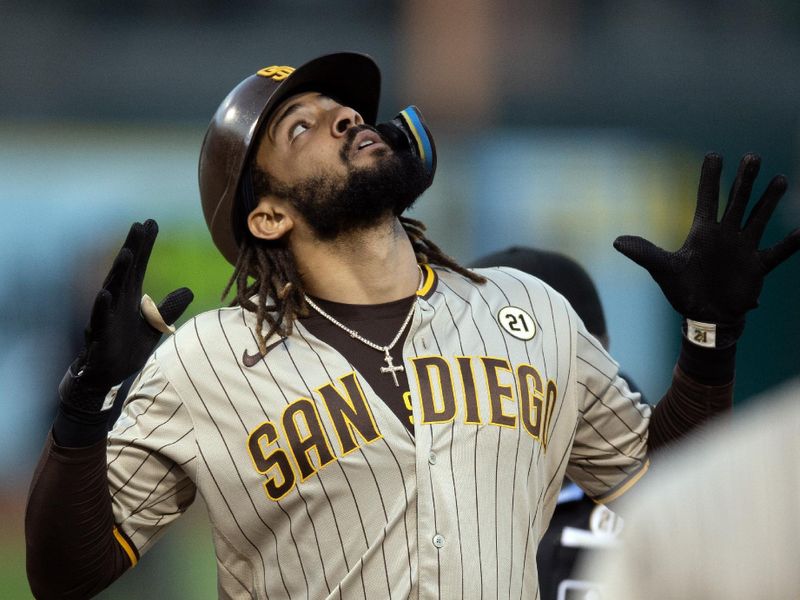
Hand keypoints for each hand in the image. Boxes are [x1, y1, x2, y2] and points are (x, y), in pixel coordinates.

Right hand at [62, 220, 192, 409]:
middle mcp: (117, 300)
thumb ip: (169, 308)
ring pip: (112, 290)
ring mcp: (107, 316)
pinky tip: (105, 293)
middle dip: (133, 248)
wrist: (107, 374)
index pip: (140, 265)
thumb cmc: (127, 346)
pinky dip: (103, 307)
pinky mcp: (100, 335)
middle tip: (140, 225)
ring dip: (118, 272)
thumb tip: (189, 290)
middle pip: (126, 270)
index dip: (146, 245)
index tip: (152, 222)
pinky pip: (100, 319)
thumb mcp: (155, 326)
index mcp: (130, 296)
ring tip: (126, 254)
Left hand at [614, 153, 799, 344]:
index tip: (714, 155)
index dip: (709, 178)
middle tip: (752, 156)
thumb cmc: (682, 291)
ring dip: (768, 201)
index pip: (706, 199)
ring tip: (780, 179)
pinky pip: (778, 252)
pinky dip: (793, 243)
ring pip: (758, 218)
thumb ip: (645, 253)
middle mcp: (725, 235)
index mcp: (702, 233)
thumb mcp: (663, 270)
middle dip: (744, 180)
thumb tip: (617, 241)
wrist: (704, 317)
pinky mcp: (757, 266)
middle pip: (736, 201)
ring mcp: (743, 248)